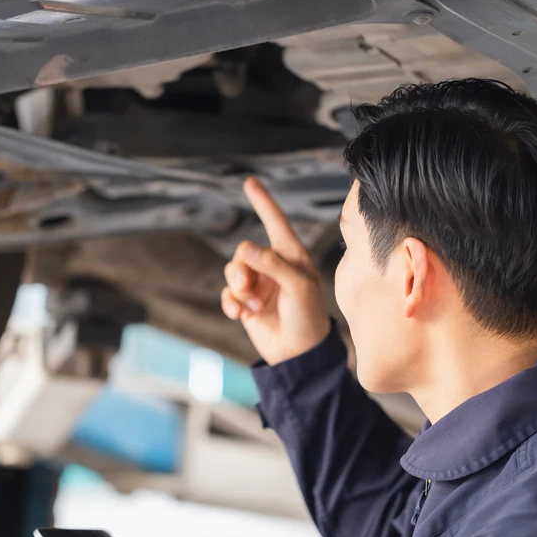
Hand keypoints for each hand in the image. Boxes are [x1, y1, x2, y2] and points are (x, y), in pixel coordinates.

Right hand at [222, 178, 330, 364]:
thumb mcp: (299, 287)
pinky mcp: (247, 303)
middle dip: (241, 268)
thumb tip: (245, 249)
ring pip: (232, 271)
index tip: (250, 182)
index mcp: (292, 256)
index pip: (276, 222)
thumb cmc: (308, 318)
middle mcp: (273, 266)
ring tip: (251, 306)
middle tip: (248, 287)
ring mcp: (259, 285)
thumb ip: (274, 264)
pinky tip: (240, 315)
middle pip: (243, 251)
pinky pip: (228, 294)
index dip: (263, 201)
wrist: (298, 355)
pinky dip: (231, 303)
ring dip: (237, 288)